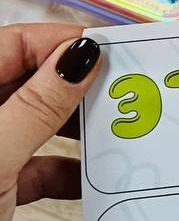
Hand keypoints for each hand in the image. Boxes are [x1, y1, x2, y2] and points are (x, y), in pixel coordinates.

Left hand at [0, 25, 100, 220]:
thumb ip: (38, 105)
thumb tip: (82, 55)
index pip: (12, 44)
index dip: (60, 42)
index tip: (109, 49)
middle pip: (28, 81)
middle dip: (75, 83)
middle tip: (123, 86)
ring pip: (35, 125)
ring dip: (75, 128)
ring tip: (116, 127)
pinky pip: (36, 169)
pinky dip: (67, 172)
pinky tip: (95, 178)